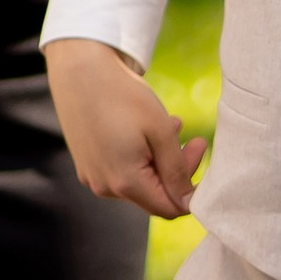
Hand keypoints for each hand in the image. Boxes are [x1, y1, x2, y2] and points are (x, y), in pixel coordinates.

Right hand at [45, 36, 205, 218]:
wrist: (79, 70)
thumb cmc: (123, 97)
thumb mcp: (160, 131)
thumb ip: (177, 171)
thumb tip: (188, 202)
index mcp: (125, 182)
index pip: (170, 208)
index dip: (192, 189)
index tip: (201, 153)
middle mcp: (105, 188)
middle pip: (155, 195)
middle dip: (178, 169)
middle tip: (194, 138)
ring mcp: (93, 178)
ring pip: (140, 182)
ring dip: (160, 159)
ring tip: (169, 126)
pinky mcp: (87, 166)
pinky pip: (121, 171)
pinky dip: (140, 156)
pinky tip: (145, 129)